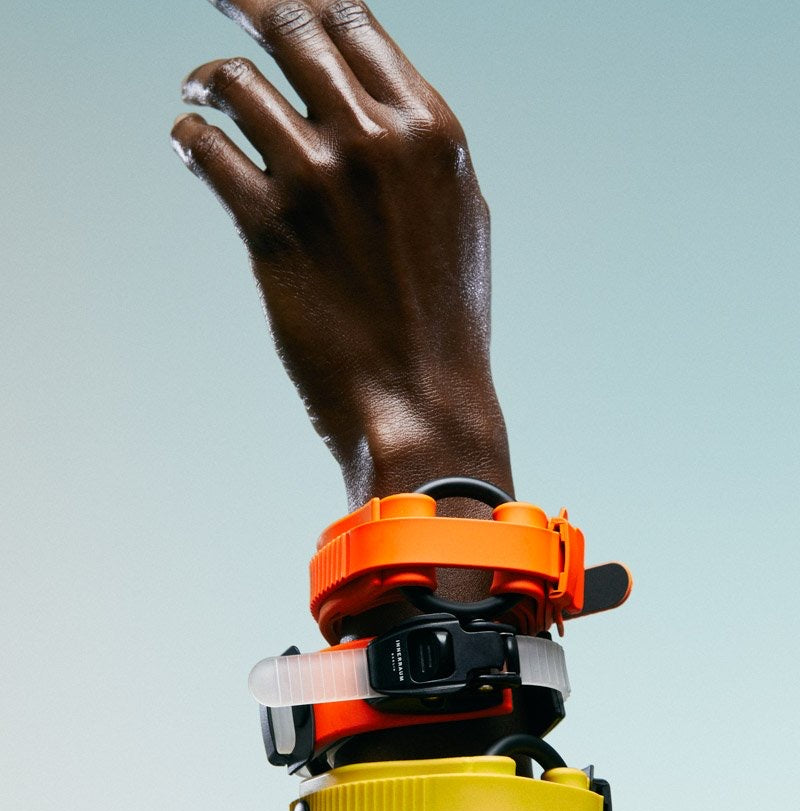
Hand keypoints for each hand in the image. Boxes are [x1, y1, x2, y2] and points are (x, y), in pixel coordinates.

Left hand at [172, 0, 510, 502]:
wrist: (423, 405)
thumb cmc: (444, 323)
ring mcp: (319, 182)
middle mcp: (375, 140)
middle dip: (246, 1)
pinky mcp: (269, 230)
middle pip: (293, 27)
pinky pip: (207, 150)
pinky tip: (190, 144)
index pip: (355, 19)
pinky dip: (190, 138)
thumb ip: (416, 151)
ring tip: (199, 94)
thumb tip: (374, 106)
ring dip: (209, 80)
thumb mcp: (458, 216)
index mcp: (430, 130)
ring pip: (238, 83)